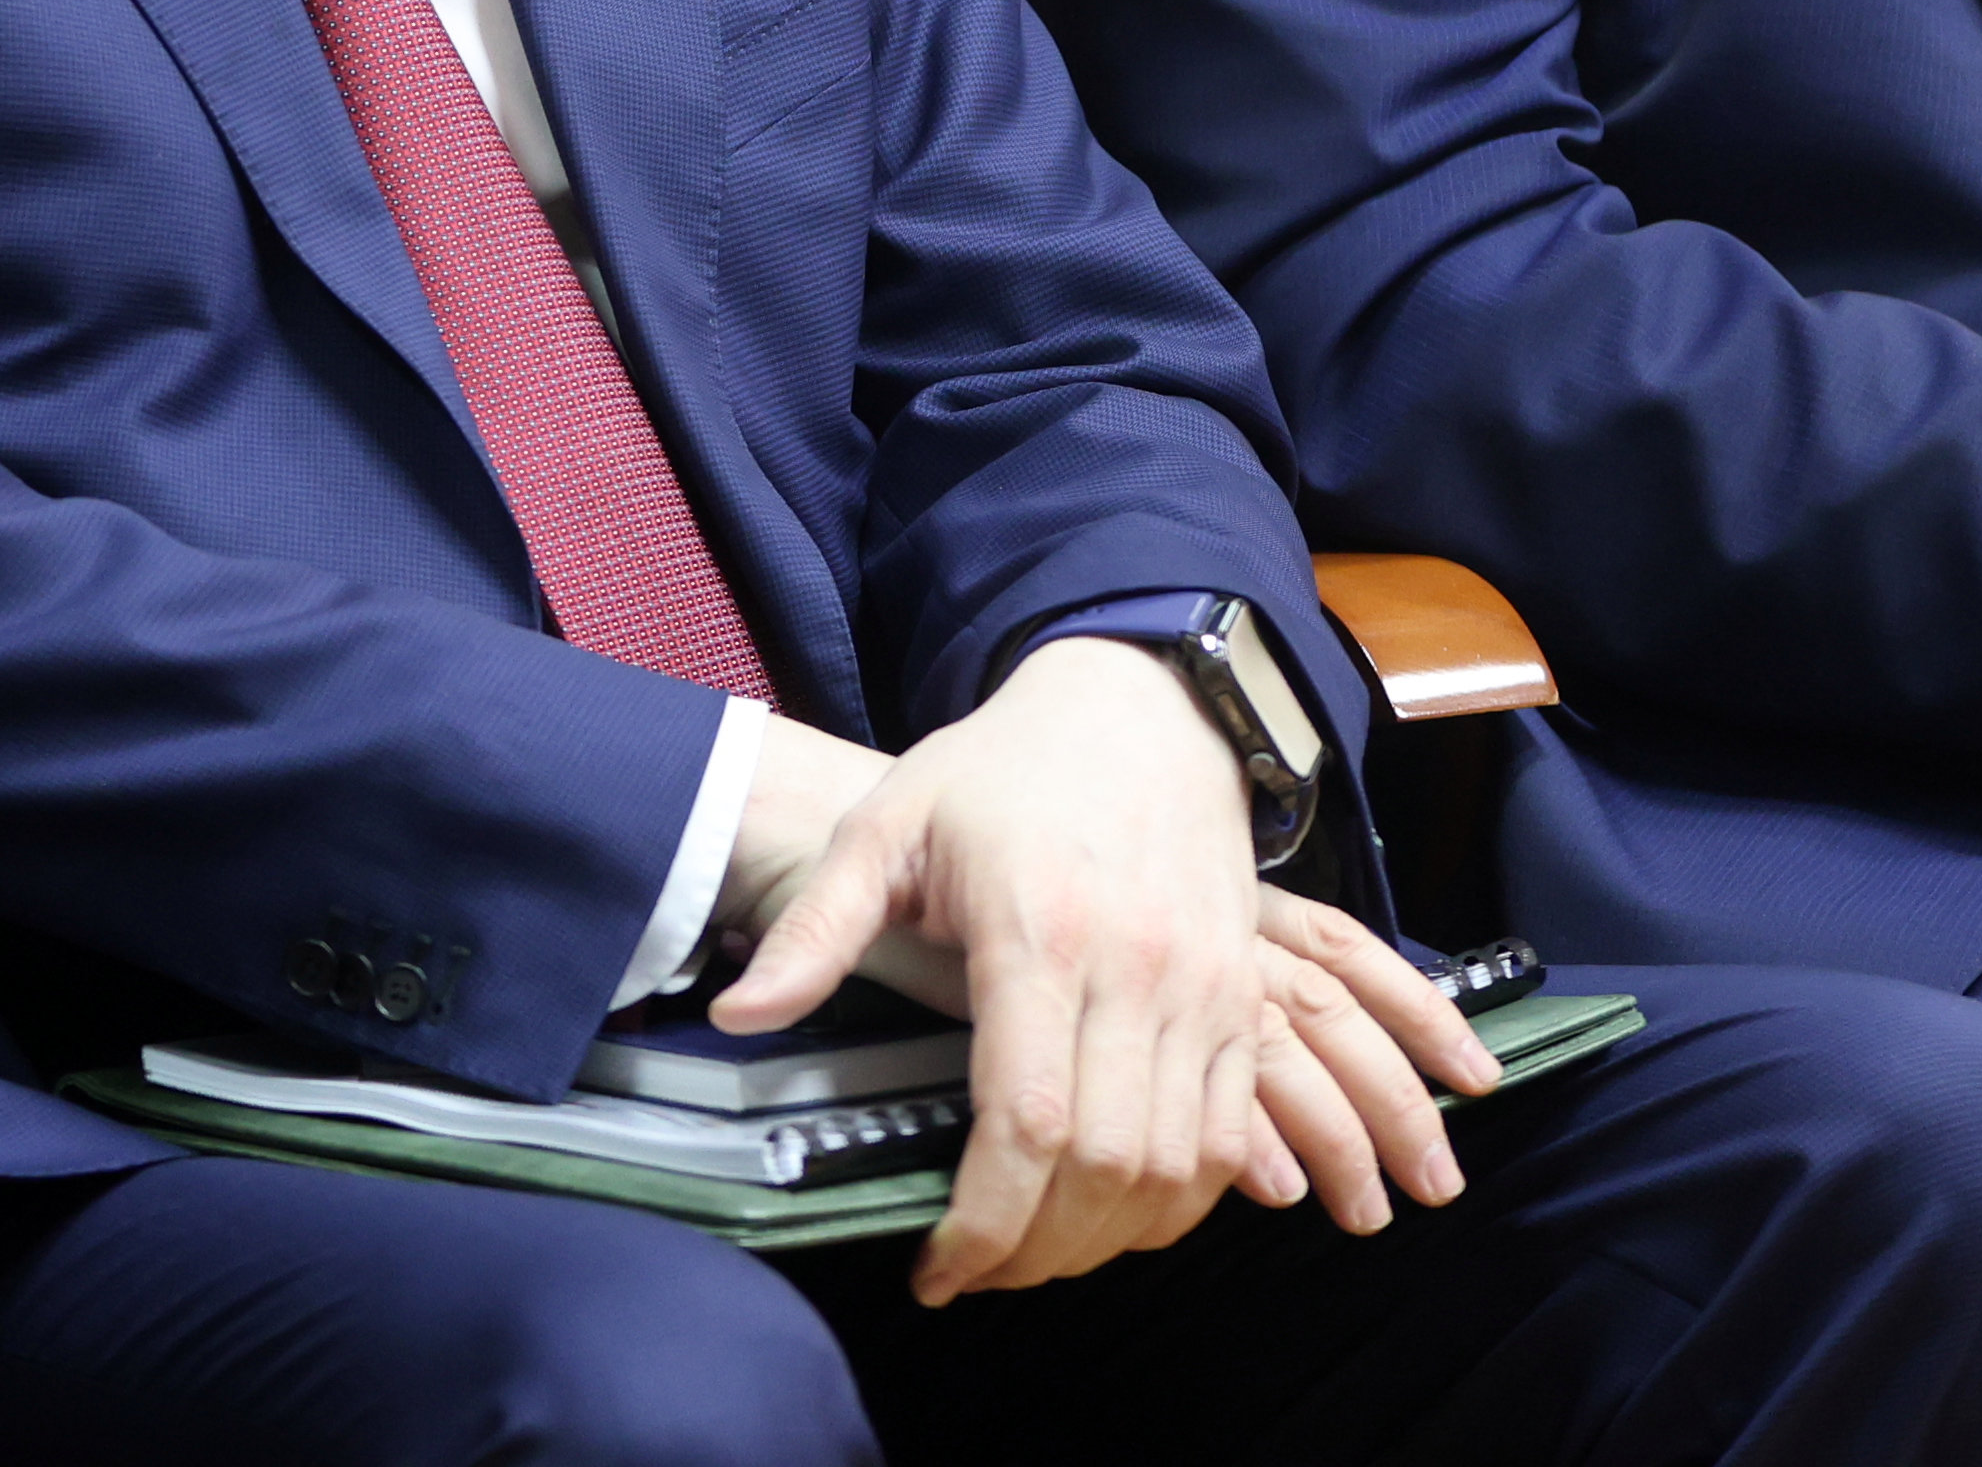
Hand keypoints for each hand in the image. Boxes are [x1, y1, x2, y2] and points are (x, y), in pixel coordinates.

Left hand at [715, 639, 1491, 1303]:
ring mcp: (1206, 990)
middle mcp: (1139, 971)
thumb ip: (816, 929)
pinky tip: (1112, 1212)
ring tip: (1034, 1252)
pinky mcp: (1245, 1000)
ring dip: (1105, 1242)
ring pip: (1175, 1171)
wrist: (1141, 707)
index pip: (1027, 1122)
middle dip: (1037, 1252)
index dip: (984, 1224)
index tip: (936, 1271)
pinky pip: (1229, 1141)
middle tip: (977, 1273)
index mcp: (1039, 932)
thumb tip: (737, 1017)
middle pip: (1106, 1169)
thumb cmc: (1000, 770)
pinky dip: (1176, 1203)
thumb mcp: (887, 825)